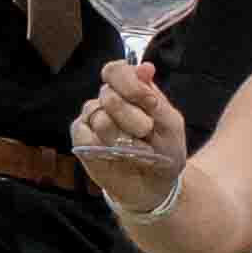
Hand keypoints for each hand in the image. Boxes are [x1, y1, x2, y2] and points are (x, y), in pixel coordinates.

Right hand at [69, 57, 187, 199]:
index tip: (147, 101)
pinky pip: (86, 136)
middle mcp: (107, 98)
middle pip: (109, 96)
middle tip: (147, 133)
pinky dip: (106, 148)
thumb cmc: (164, 150)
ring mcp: (92, 116)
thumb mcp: (170, 124)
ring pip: (100, 119)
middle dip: (133, 118)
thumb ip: (155, 98)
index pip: (116, 71)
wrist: (154, 184)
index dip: (128, 83)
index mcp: (129, 87)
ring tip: (137, 150)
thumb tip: (145, 67)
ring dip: (123, 138)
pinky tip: (118, 155)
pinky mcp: (81, 137)